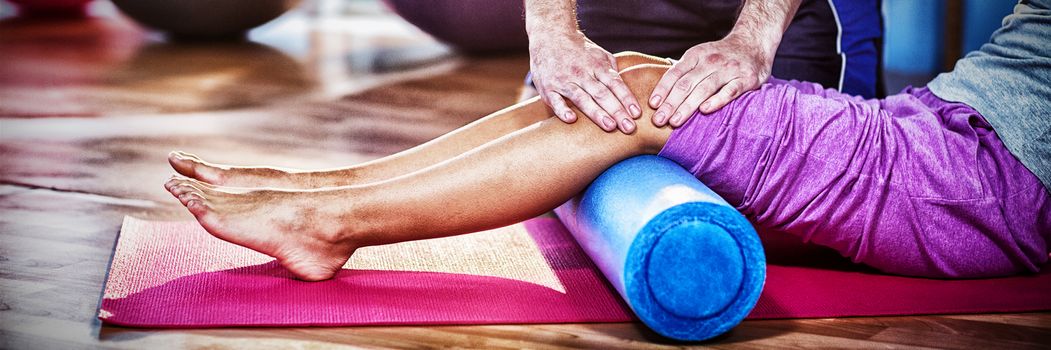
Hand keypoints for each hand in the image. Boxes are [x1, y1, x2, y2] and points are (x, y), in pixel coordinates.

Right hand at [529, 32, 641, 132]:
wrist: (549, 36)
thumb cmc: (579, 50)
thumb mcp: (599, 54)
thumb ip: (612, 70)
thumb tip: (626, 88)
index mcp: (597, 66)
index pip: (615, 84)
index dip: (626, 98)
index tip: (637, 114)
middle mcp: (582, 73)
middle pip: (602, 94)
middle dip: (617, 111)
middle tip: (629, 128)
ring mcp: (564, 81)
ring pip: (582, 99)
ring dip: (597, 113)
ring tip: (610, 127)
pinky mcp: (548, 88)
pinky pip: (556, 100)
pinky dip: (563, 110)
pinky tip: (572, 119)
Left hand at [648, 33, 772, 126]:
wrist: (754, 42)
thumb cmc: (721, 55)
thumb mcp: (700, 55)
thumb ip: (683, 70)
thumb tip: (660, 91)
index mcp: (696, 55)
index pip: (675, 73)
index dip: (662, 89)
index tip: (652, 105)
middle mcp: (711, 61)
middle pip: (686, 84)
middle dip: (670, 103)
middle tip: (658, 121)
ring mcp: (729, 69)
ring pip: (704, 89)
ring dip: (687, 106)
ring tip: (674, 122)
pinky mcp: (746, 79)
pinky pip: (730, 91)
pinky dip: (717, 100)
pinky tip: (704, 111)